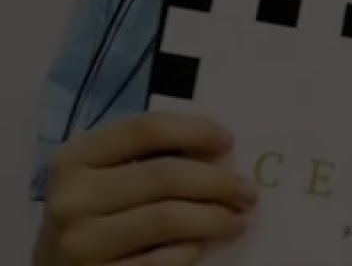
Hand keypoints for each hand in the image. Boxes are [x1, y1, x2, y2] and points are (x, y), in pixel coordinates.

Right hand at [36, 112, 254, 265]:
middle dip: (218, 181)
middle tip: (248, 191)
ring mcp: (81, 243)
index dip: (196, 130)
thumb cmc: (92, 213)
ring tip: (239, 219)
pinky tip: (201, 246)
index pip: (146, 129)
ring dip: (215, 218)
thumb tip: (220, 153)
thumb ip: (149, 157)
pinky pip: (162, 260)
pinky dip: (190, 250)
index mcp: (75, 158)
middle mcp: (72, 198)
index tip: (229, 141)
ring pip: (168, 218)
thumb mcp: (104, 176)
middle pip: (165, 176)